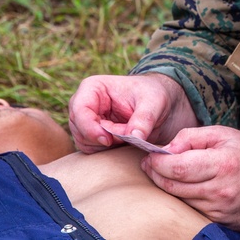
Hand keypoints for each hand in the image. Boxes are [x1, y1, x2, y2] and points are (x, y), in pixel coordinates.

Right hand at [68, 73, 197, 152]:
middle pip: (79, 129)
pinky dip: (107, 152)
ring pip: (84, 142)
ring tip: (128, 138)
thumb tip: (134, 137)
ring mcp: (87, 121)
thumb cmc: (153, 95)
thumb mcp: (153, 103)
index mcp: (93, 88)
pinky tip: (124, 144)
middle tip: (125, 139)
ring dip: (106, 147)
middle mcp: (85, 104)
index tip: (108, 140)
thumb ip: (143, 119)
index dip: (90, 128)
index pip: (79, 110)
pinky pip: (92, 150)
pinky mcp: (94, 135)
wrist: (161, 104)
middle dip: (101, 139)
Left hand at [141, 125, 239, 230]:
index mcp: (222, 163)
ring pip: (180, 199)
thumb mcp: (223, 134)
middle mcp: (220, 189)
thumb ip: (192, 137)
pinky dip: (183, 197)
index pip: (177, 167)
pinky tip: (184, 186)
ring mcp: (220, 208)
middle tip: (150, 165)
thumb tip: (166, 149)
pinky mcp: (220, 219)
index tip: (149, 157)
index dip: (157, 163)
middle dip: (156, 175)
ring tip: (166, 174)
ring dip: (168, 187)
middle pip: (174, 186)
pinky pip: (192, 209)